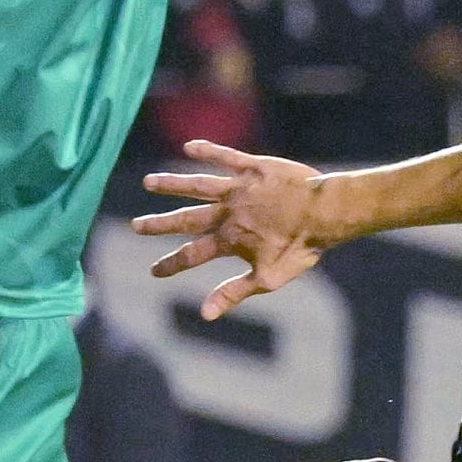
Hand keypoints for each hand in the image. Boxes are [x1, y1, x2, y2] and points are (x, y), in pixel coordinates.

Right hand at [138, 138, 329, 317]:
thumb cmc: (301, 247)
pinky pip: (225, 156)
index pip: (192, 255)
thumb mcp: (268, 279)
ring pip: (197, 185)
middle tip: (136, 226)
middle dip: (159, 224)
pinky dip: (207, 151)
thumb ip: (233, 292)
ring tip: (149, 182)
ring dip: (172, 184)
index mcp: (230, 240)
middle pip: (186, 219)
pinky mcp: (253, 167)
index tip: (153, 272)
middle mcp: (227, 212)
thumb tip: (205, 314)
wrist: (325, 212)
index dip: (171, 265)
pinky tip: (189, 147)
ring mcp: (238, 188)